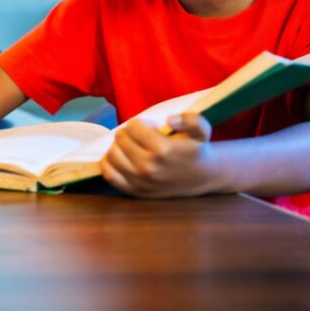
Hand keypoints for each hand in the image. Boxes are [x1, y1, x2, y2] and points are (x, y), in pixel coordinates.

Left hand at [99, 113, 219, 197]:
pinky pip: (109, 175)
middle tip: (138, 136)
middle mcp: (148, 166)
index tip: (149, 128)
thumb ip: (190, 119)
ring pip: (112, 154)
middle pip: (120, 139)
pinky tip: (116, 157)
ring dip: (117, 146)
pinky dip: (107, 163)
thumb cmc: (198, 150)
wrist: (203, 177)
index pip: (132, 127)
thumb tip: (170, 119)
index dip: (139, 124)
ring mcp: (139, 180)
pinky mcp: (134, 191)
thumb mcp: (201, 130)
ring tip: (128, 145)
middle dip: (127, 133)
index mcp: (162, 149)